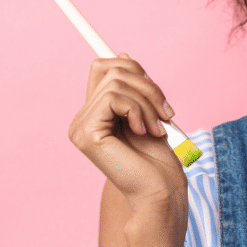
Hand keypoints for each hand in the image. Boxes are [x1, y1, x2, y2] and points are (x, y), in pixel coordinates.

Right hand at [69, 53, 186, 209]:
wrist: (161, 191)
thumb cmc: (158, 159)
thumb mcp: (148, 112)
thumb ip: (133, 88)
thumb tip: (123, 56)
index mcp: (95, 113)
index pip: (103, 67)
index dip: (131, 68)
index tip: (155, 92)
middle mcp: (82, 119)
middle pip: (112, 69)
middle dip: (148, 86)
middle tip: (166, 113)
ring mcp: (80, 126)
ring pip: (116, 82)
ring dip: (148, 102)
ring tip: (157, 128)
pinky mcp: (86, 133)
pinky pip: (114, 98)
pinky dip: (138, 110)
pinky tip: (145, 132)